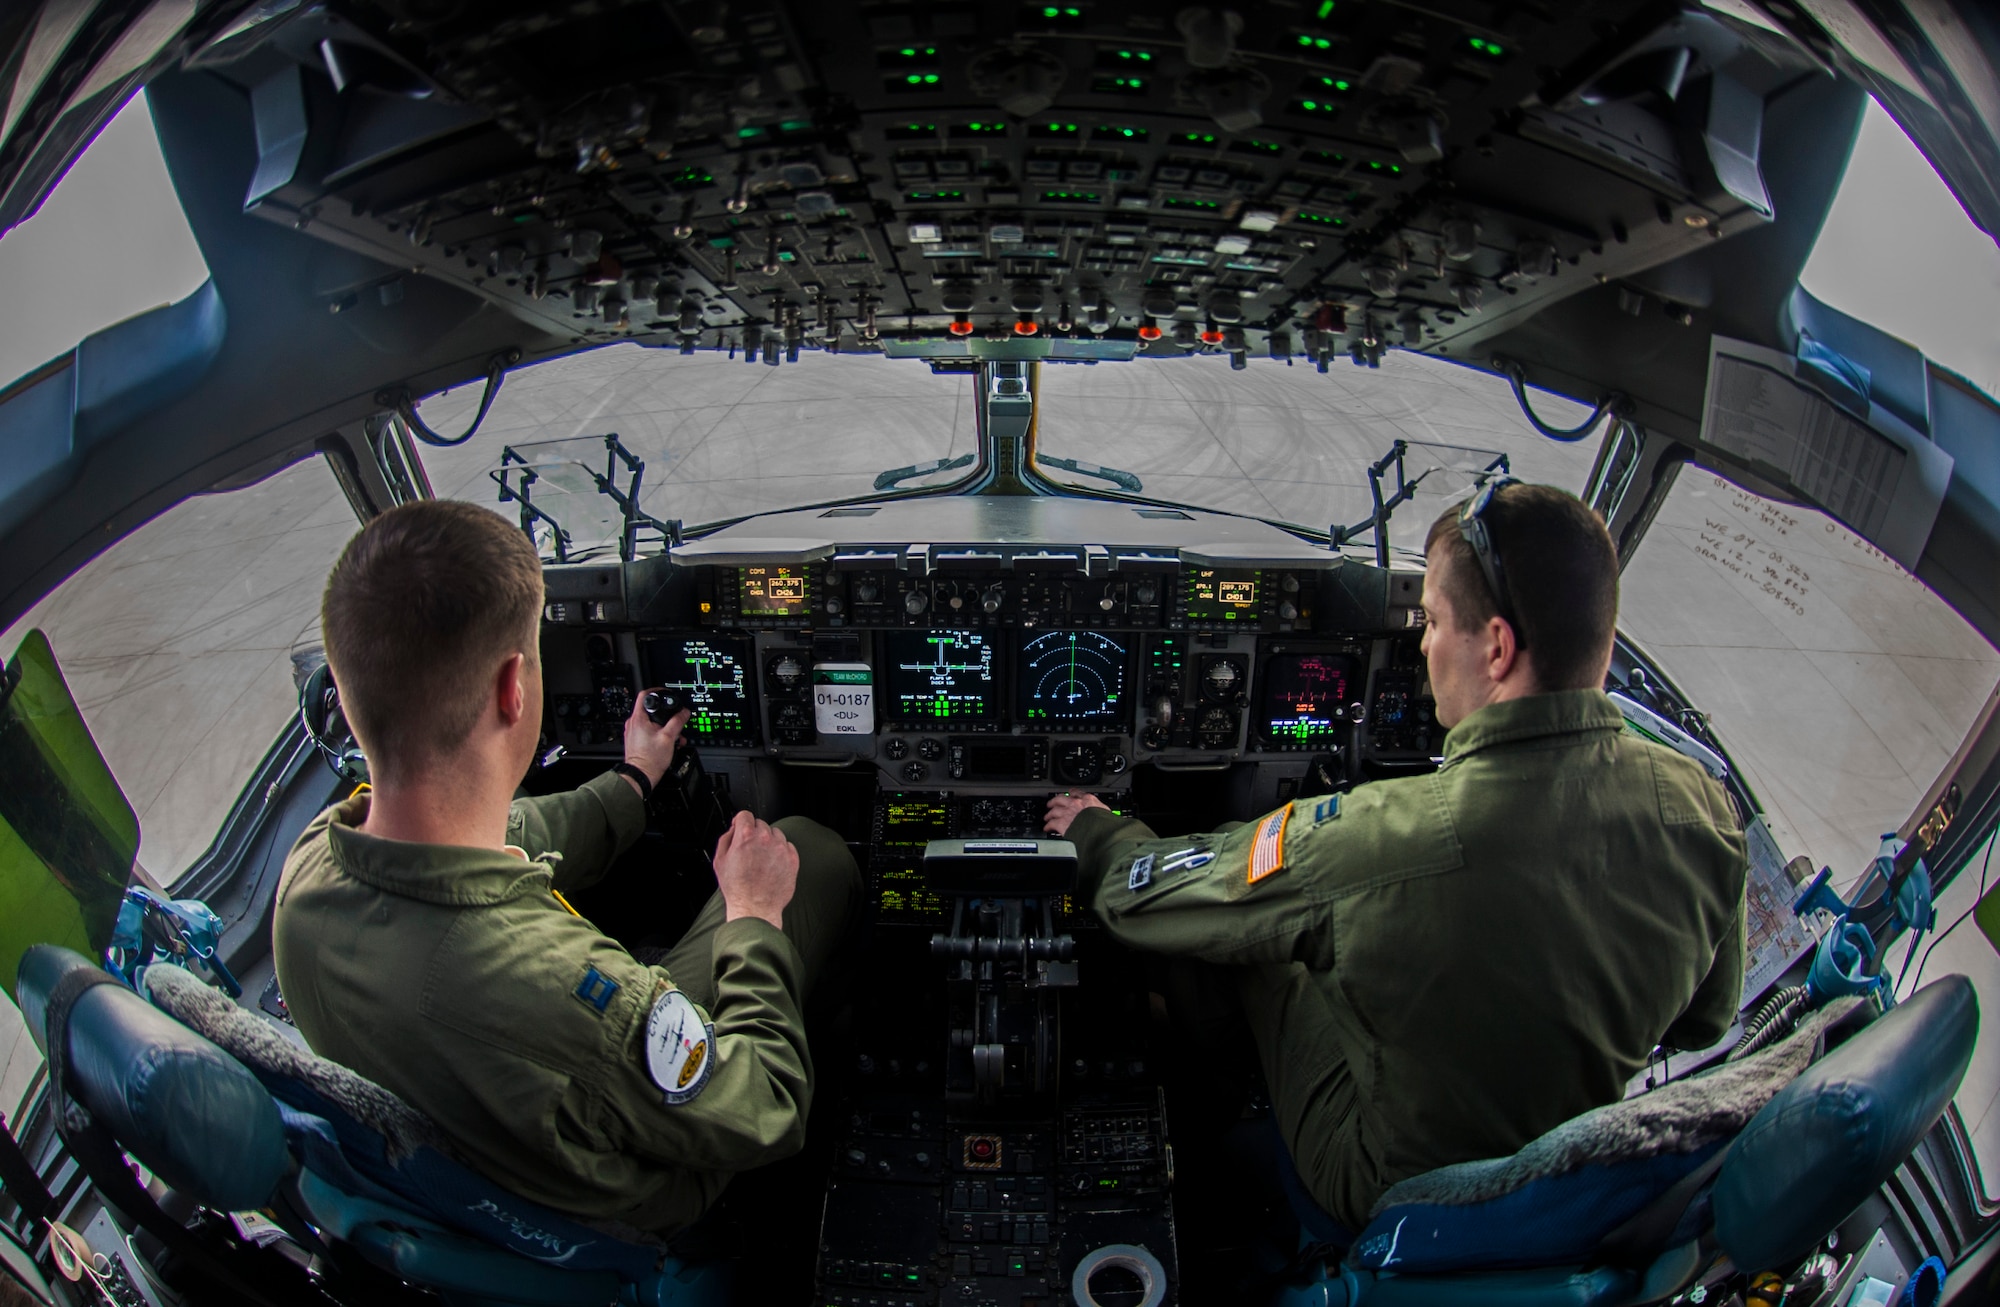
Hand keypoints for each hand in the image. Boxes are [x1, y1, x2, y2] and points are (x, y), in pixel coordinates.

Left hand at [622, 689, 687, 789]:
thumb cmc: (650, 759)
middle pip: (650, 709)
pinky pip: (648, 731)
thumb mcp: (669, 737)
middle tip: (674, 719)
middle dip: (665, 714)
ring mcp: (633, 732)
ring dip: (664, 726)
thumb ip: (677, 722)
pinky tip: (668, 742)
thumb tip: (684, 712)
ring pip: (650, 721)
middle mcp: (633, 724)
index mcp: (638, 719)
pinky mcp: (635, 740)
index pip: (644, 695)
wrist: (641, 775)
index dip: (656, 691)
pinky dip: (658, 733)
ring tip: (674, 735)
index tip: (665, 693)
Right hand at [713, 811, 798, 929]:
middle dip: (754, 834)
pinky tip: (772, 864)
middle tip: (750, 850)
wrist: (755, 907)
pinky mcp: (792, 859)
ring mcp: (781, 848)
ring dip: (769, 841)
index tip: (741, 828)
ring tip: (761, 860)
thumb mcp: (720, 861)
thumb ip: (726, 839)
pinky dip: (780, 852)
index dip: (741, 822)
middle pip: (761, 824)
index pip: (745, 815)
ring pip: (776, 834)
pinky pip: (787, 846)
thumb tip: (734, 829)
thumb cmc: (737, 888)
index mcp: (746, 836)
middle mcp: (765, 838)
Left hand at [1044, 792, 1107, 836]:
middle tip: (1052, 803)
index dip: (1071, 793)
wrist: (1100, 831)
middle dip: (1055, 801)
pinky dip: (1048, 826)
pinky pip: (1052, 823)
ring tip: (1048, 816)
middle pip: (1061, 799)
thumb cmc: (1105, 824)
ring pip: (1054, 810)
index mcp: (1087, 799)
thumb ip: (1099, 810)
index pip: (1076, 792)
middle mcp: (1075, 804)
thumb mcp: (1105, 812)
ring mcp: (1067, 813)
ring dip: (1050, 814)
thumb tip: (1102, 814)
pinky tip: (1047, 828)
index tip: (1070, 794)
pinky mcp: (1061, 823)